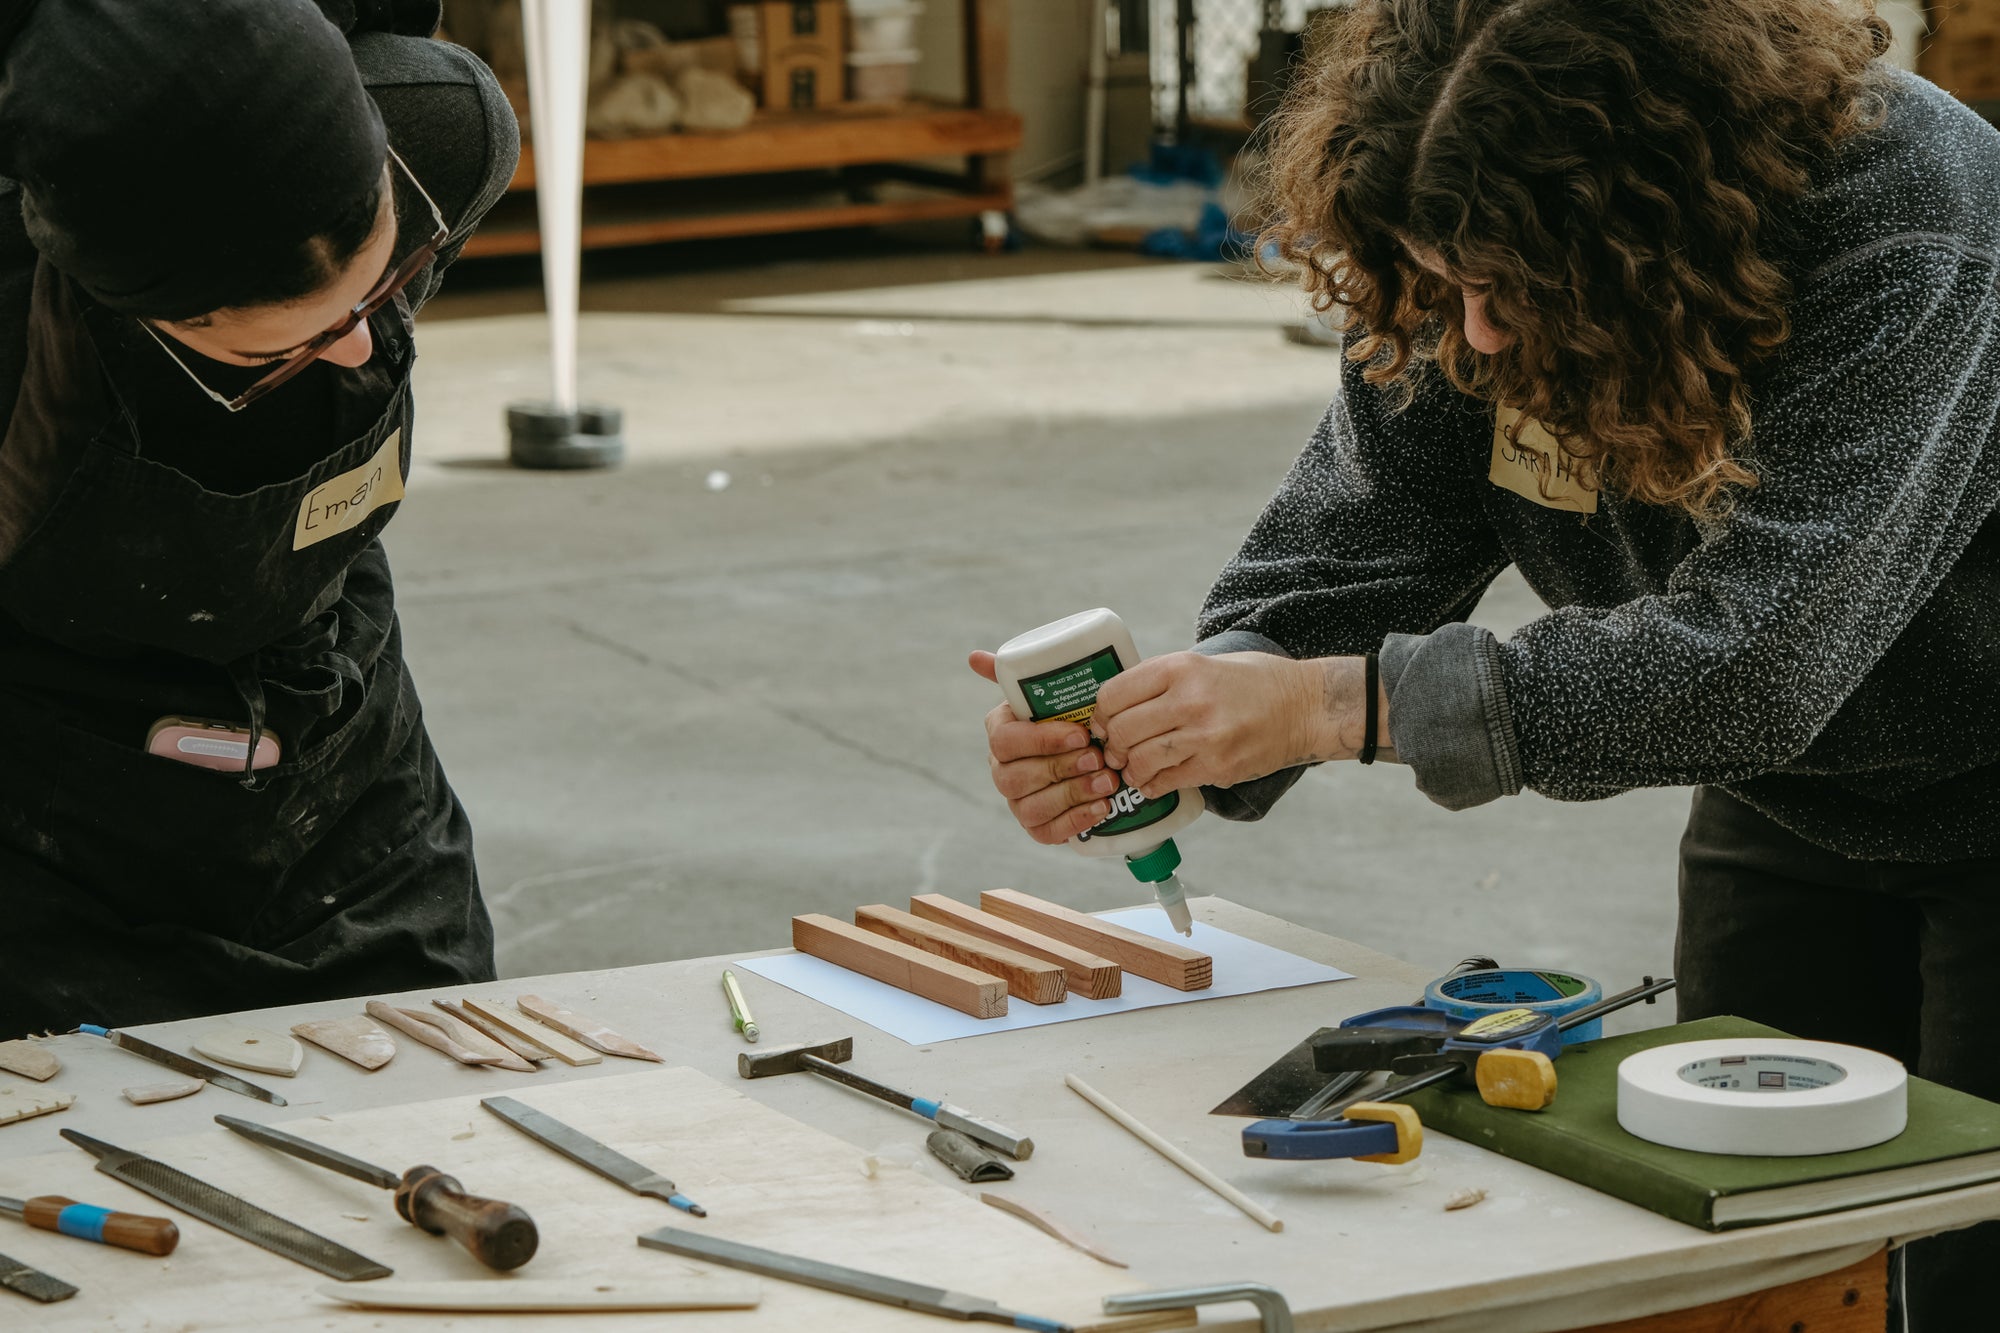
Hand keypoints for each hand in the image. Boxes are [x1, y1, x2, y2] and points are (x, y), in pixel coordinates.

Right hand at [969, 651, 1121, 844]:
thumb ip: (1017, 673)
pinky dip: (1075, 821)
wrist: (1095, 748)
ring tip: (1107, 783)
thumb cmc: (1071, 715)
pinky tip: (1102, 808)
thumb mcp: (1052, 691)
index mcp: (1000, 731)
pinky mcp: (1037, 826)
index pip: (1005, 741)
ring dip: (1072, 795)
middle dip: (1061, 769)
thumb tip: (975, 656)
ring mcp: (1017, 801)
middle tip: (1099, 759)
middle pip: (1016, 778)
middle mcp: (1002, 769)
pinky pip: (1046, 832)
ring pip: (1031, 807)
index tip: (1080, 733)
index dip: (1042, 741)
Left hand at [1096, 651, 1383, 797]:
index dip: (1099, 714)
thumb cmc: (1254, 682)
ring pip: (1139, 760)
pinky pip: (1166, 782)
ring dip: (1130, 769)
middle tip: (1116, 750)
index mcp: (1181, 667)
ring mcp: (1205, 735)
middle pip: (1121, 730)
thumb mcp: (1205, 663)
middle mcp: (1190, 699)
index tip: (1102, 723)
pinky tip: (1155, 781)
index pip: (1114, 694)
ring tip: (1135, 768)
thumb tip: (1117, 707)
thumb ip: (1163, 681)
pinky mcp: (1218, 765)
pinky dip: (1152, 786)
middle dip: (1111, 745)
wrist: (1306, 707)